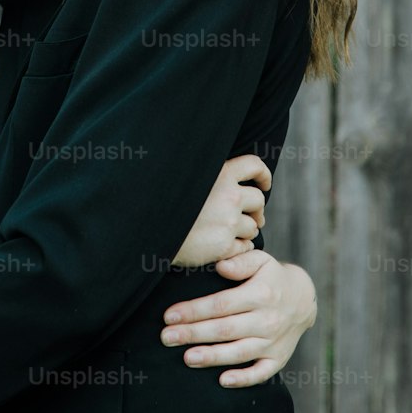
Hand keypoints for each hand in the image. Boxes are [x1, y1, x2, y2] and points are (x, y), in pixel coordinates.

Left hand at [160, 250, 316, 386]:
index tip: (170, 316)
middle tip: (167, 337)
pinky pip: (261, 373)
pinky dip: (244, 379)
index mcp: (260, 295)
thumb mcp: (261, 260)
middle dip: (193, 334)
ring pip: (239, 352)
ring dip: (212, 356)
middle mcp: (267, 320)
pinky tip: (223, 381)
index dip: (194, 311)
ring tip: (187, 358)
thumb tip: (221, 266)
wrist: (304, 299)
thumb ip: (240, 262)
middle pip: (225, 330)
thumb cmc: (272, 278)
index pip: (221, 304)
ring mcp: (273, 342)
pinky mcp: (278, 359)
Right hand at [170, 154, 270, 268]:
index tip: (264, 184)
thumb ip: (209, 176)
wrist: (147, 231)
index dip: (263, 175)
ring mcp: (228, 223)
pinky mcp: (224, 246)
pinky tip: (228, 247)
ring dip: (247, 230)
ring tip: (232, 233)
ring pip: (252, 226)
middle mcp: (228, 197)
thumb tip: (226, 175)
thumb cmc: (164, 204)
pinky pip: (246, 247)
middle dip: (256, 209)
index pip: (254, 165)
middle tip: (251, 217)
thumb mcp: (185, 178)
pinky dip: (241, 247)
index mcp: (219, 174)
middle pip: (258, 200)